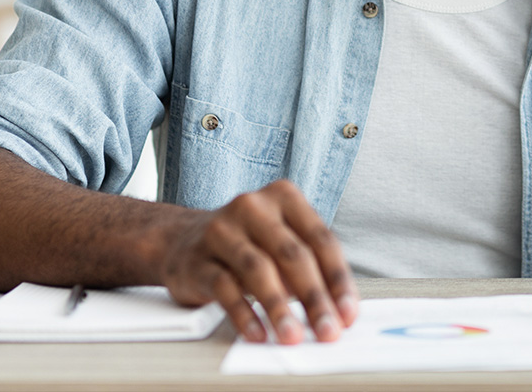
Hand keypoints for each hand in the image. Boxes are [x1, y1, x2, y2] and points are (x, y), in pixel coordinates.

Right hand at [160, 179, 357, 343]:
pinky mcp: (197, 259)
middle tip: (328, 331)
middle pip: (293, 254)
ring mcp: (222, 230)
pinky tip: (259, 334)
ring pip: (259, 270)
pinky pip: (224, 288)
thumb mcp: (280, 239)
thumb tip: (336, 308)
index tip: (348, 313)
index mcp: (284, 196)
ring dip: (280, 308)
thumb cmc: (247, 242)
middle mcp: (253, 206)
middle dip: (315, 298)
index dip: (338, 279)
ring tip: (293, 336)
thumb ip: (308, 263)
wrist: (182, 240)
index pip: (321, 239)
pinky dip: (244, 314)